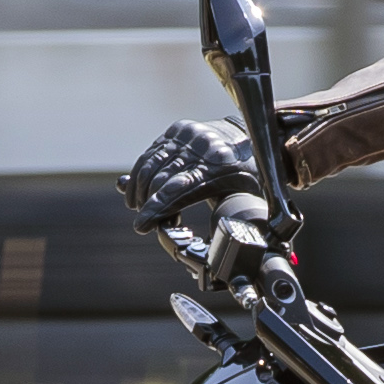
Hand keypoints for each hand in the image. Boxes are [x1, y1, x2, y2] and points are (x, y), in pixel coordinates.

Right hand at [120, 119, 262, 231]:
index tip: (141, 226)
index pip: (178, 191)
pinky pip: (150, 154)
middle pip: (160, 180)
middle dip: (147, 204)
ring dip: (139, 190)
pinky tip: (136, 190)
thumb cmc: (246, 177)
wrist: (247, 139)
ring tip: (138, 207)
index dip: (156, 210)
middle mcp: (200, 148)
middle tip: (145, 221)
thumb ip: (226, 221)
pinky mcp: (177, 131)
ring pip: (150, 166)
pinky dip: (139, 174)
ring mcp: (187, 136)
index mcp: (218, 168)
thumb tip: (210, 252)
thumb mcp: (245, 200)